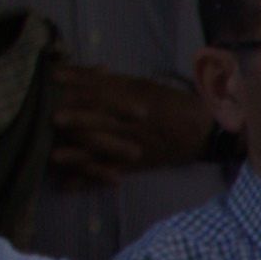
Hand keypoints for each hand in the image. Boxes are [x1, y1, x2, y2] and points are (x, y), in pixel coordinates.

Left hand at [48, 57, 211, 181]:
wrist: (206, 132)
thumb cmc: (176, 105)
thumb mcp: (149, 87)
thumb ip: (120, 82)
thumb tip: (91, 74)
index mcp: (140, 101)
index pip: (108, 92)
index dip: (83, 87)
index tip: (59, 82)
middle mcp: (136, 125)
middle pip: (104, 122)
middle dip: (79, 121)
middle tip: (55, 120)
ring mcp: (136, 147)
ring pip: (105, 150)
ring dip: (79, 154)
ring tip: (56, 157)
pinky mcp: (137, 165)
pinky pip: (111, 172)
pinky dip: (90, 179)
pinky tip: (69, 185)